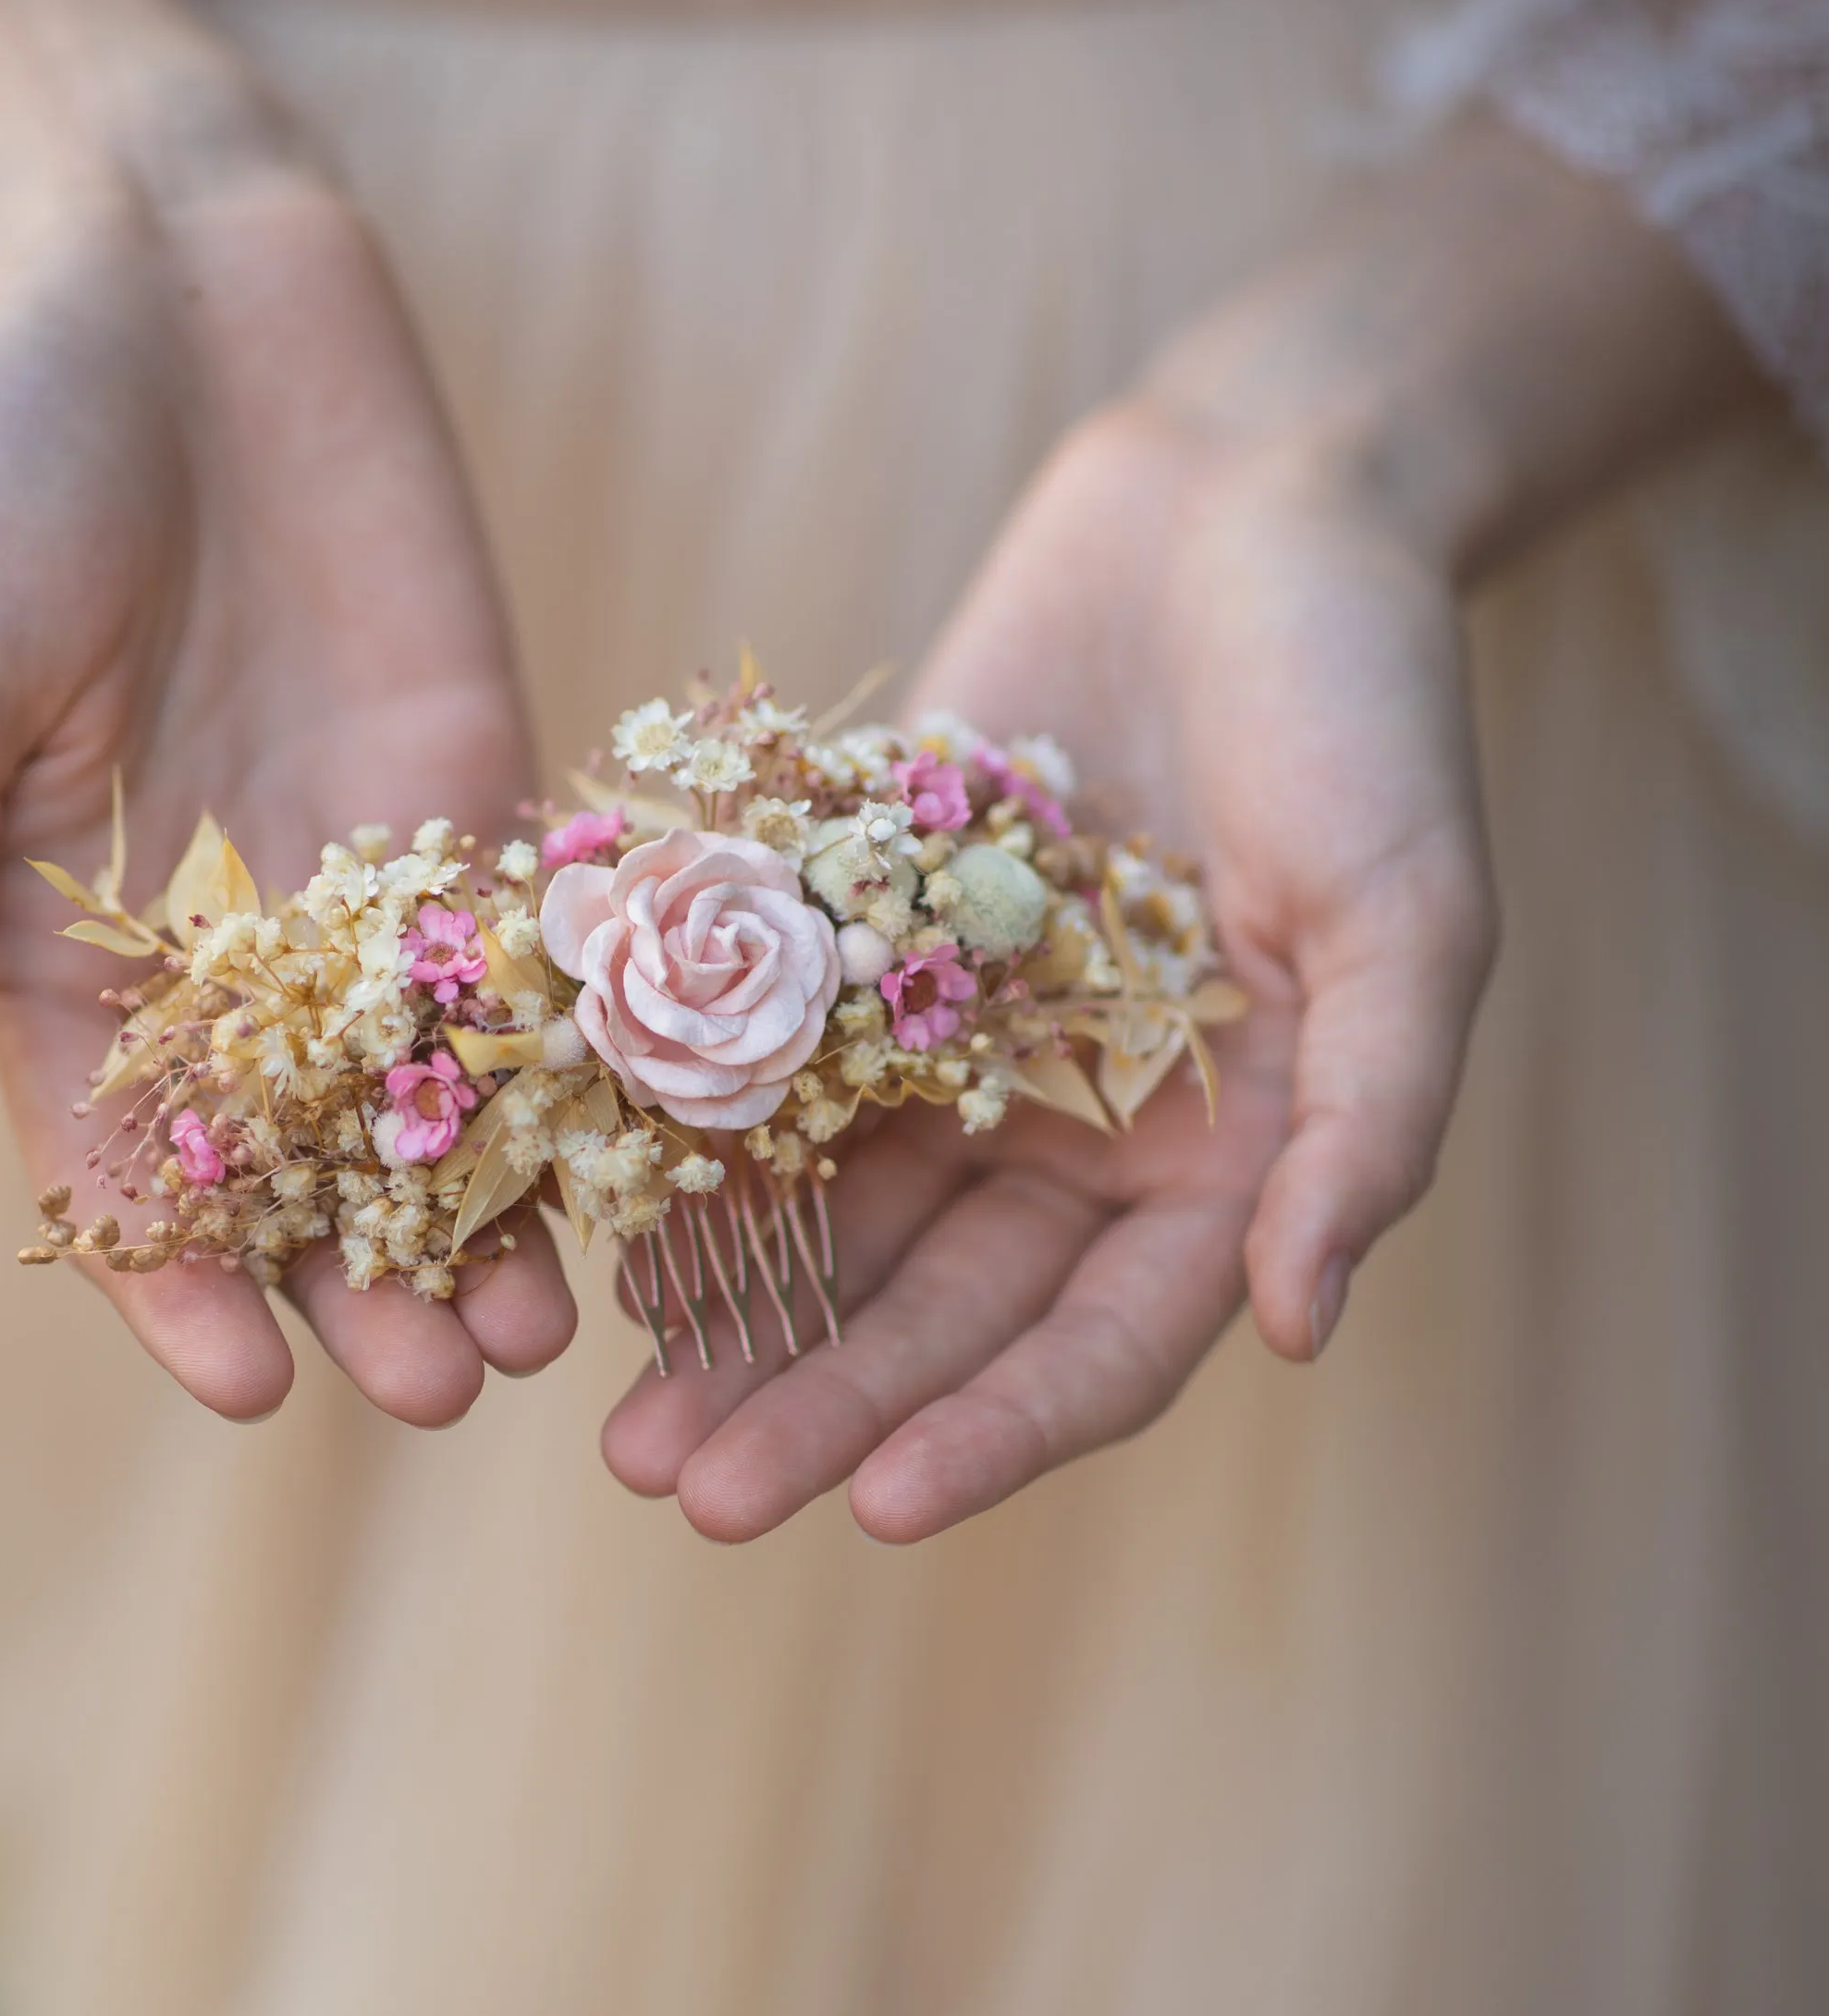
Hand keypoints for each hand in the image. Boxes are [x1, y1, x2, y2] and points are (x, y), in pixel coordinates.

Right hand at [0, 0, 575, 1421]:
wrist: (166, 270)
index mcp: (65, 941)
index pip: (123, 1162)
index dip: (174, 1280)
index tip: (241, 1388)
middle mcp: (227, 943)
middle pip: (304, 1164)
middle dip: (368, 1284)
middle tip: (446, 1388)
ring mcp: (369, 877)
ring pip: (442, 1093)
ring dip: (496, 1213)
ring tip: (554, 1322)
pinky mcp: (490, 791)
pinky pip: (547, 949)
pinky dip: (595, 1053)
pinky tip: (655, 1145)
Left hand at [602, 395, 1494, 1537]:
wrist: (1245, 507)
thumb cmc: (1366, 705)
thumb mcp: (1413, 911)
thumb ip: (1370, 1119)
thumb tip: (1305, 1327)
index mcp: (1229, 1165)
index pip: (1104, 1347)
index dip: (999, 1433)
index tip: (880, 1508)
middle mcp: (1088, 1139)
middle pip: (941, 1315)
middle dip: (820, 1406)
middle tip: (683, 1491)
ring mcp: (969, 1056)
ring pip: (838, 1227)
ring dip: (733, 1325)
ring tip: (620, 1420)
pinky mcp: (868, 957)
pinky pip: (770, 1081)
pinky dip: (693, 1158)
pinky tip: (603, 1233)